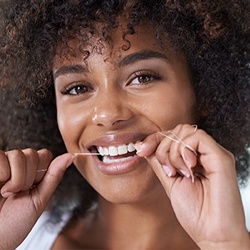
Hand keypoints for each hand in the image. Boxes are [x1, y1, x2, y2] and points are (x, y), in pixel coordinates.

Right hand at [0, 148, 73, 249]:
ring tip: (7, 193)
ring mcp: (4, 165)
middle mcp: (18, 166)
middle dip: (28, 178)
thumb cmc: (16, 222)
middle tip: (19, 193)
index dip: (41, 171)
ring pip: (17, 155)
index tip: (34, 187)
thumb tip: (71, 156)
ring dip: (15, 179)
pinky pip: (0, 156)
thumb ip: (54, 175)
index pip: (45, 155)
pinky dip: (1, 174)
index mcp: (33, 172)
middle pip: (32, 153)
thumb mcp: (40, 199)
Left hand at [136, 124, 249, 248]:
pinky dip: (184, 150)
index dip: (154, 139)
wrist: (211, 234)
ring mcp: (213, 154)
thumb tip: (145, 146)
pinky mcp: (221, 157)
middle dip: (163, 146)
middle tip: (167, 169)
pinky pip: (197, 137)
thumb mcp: (169, 182)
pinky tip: (187, 168)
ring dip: (173, 151)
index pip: (173, 135)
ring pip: (185, 131)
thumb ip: (160, 162)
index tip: (141, 149)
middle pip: (178, 130)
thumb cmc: (194, 212)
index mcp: (193, 158)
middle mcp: (204, 153)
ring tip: (178, 172)